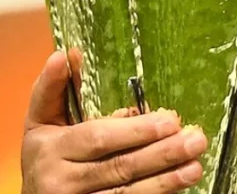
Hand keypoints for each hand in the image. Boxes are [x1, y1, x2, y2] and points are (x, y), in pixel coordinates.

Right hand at [21, 50, 207, 193]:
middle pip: (119, 167)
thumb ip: (52, 89)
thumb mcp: (41, 121)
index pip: (97, 139)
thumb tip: (66, 55)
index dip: (135, 131)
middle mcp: (61, 180)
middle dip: (160, 154)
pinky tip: (179, 184)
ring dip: (165, 180)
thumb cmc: (44, 155)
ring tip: (195, 166)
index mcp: (51, 148)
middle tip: (194, 139)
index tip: (169, 120)